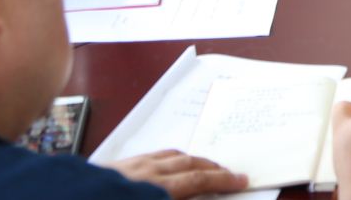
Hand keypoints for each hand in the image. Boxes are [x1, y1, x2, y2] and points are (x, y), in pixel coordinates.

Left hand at [110, 150, 248, 199]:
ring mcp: (125, 166)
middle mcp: (143, 172)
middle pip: (186, 161)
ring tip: (199, 165)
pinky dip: (165, 158)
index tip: (240, 180)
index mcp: (155, 188)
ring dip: (188, 158)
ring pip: (166, 154)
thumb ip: (175, 193)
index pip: (197, 179)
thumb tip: (194, 191)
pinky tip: (160, 166)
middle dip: (210, 165)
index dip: (222, 180)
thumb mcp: (147, 199)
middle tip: (226, 171)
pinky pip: (147, 156)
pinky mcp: (109, 167)